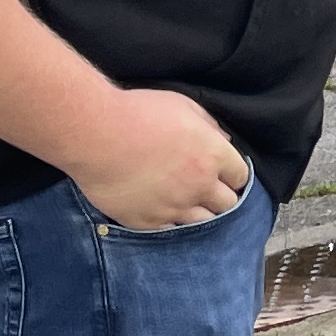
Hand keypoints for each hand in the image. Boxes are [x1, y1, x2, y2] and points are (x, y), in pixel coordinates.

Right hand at [70, 86, 249, 228]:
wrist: (95, 135)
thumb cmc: (137, 112)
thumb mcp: (182, 105)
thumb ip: (208, 124)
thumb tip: (222, 139)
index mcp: (212, 156)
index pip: (240, 176)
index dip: (233, 175)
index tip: (225, 174)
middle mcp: (199, 186)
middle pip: (227, 204)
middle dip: (222, 197)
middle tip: (209, 190)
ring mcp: (174, 207)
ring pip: (203, 223)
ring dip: (200, 213)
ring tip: (188, 204)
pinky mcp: (148, 221)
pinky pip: (170, 230)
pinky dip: (171, 222)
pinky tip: (164, 211)